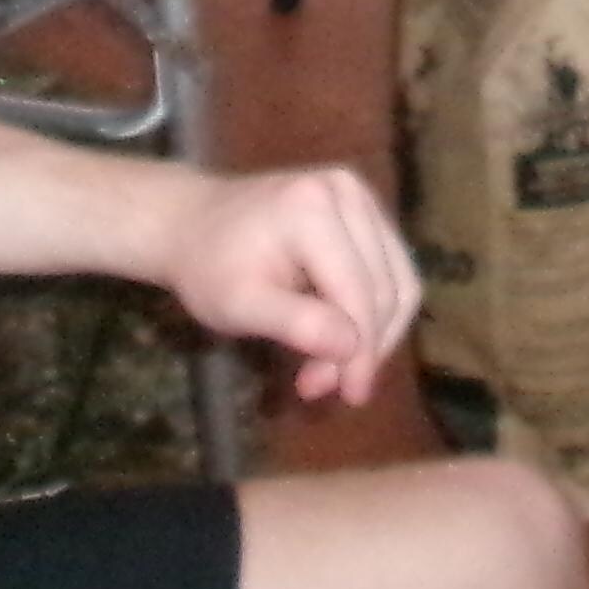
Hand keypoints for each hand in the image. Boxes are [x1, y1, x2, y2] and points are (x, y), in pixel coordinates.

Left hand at [161, 165, 421, 404]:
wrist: (189, 223)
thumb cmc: (208, 268)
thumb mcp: (239, 305)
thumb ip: (295, 324)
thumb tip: (352, 349)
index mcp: (312, 208)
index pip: (358, 291)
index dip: (361, 351)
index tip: (350, 397)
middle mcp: (346, 191)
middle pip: (385, 287)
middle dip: (362, 347)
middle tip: (320, 387)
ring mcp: (358, 195)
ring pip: (399, 281)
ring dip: (373, 335)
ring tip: (329, 371)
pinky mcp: (364, 208)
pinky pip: (390, 270)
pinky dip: (372, 313)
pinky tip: (341, 341)